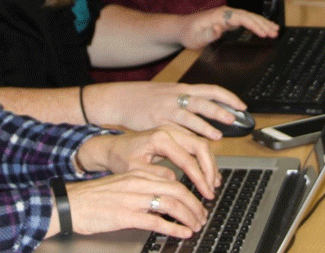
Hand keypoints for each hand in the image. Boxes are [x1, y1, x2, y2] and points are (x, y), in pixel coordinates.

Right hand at [51, 169, 207, 238]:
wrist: (70, 204)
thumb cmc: (93, 198)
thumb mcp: (121, 185)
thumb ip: (141, 187)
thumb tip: (163, 196)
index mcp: (137, 174)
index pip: (172, 180)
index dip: (189, 193)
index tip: (197, 203)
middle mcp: (137, 183)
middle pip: (177, 190)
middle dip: (194, 205)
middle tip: (202, 216)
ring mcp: (132, 199)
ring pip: (170, 203)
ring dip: (188, 216)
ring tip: (196, 225)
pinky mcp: (125, 215)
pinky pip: (156, 220)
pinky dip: (173, 227)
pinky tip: (182, 233)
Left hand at [75, 125, 218, 201]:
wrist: (111, 147)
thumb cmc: (120, 158)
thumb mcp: (134, 170)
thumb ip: (155, 175)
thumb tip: (175, 181)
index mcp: (160, 138)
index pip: (188, 159)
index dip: (199, 178)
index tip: (206, 193)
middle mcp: (169, 130)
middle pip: (200, 146)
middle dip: (210, 169)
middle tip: (212, 188)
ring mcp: (172, 131)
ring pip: (200, 144)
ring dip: (209, 164)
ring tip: (213, 184)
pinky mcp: (174, 136)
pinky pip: (195, 145)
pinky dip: (203, 159)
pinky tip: (208, 174)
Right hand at [91, 82, 248, 139]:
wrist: (118, 99)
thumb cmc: (142, 99)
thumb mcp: (166, 95)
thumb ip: (184, 103)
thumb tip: (202, 112)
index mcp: (181, 89)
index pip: (210, 90)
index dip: (228, 97)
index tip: (242, 105)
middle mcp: (176, 96)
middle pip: (204, 100)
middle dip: (222, 109)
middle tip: (236, 117)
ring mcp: (166, 108)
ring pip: (191, 114)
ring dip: (207, 123)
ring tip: (220, 133)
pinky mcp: (156, 120)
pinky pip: (176, 127)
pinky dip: (189, 134)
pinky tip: (198, 141)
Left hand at [177, 6, 278, 49]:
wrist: (181, 29)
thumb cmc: (189, 34)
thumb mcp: (197, 37)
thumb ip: (209, 34)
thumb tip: (220, 28)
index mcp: (220, 15)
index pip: (241, 17)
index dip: (254, 25)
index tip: (263, 33)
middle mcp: (225, 12)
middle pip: (249, 16)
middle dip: (263, 24)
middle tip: (275, 32)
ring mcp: (227, 15)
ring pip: (249, 17)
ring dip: (262, 23)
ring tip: (276, 30)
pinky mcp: (228, 20)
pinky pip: (246, 20)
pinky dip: (256, 24)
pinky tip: (264, 28)